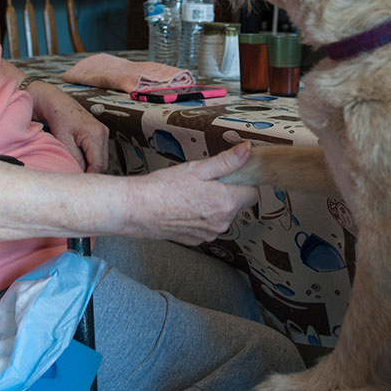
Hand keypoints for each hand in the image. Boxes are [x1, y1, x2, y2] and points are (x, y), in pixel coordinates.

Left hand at [27, 81, 109, 172]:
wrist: (57, 103)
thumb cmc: (59, 118)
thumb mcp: (64, 141)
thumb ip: (75, 159)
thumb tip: (81, 175)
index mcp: (96, 134)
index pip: (99, 164)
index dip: (90, 177)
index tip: (80, 185)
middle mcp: (103, 133)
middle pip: (103, 163)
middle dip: (92, 173)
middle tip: (77, 181)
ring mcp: (104, 133)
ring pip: (102, 159)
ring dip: (92, 167)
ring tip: (77, 171)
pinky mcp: (100, 134)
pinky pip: (99, 152)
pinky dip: (92, 159)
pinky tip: (80, 161)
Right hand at [122, 142, 258, 245]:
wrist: (137, 210)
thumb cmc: (164, 188)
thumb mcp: (197, 168)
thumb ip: (227, 161)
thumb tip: (247, 151)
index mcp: (226, 202)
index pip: (253, 193)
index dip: (243, 181)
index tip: (231, 174)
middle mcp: (222, 222)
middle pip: (236, 204)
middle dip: (226, 192)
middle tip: (204, 181)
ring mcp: (209, 234)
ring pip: (221, 216)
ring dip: (213, 205)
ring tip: (190, 194)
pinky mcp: (196, 240)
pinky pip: (207, 226)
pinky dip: (200, 217)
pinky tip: (183, 207)